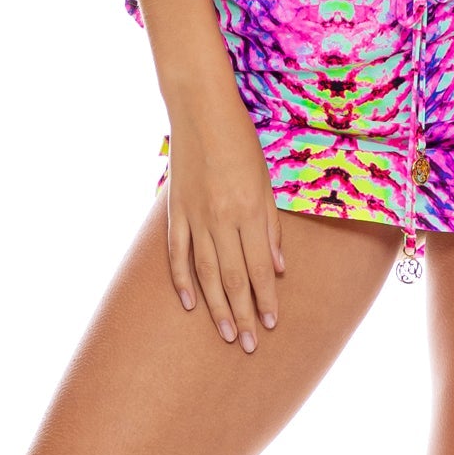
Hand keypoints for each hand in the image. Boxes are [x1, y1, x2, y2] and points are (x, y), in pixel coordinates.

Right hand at [163, 83, 285, 351]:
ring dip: (217, 307)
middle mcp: (221, 219)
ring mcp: (194, 217)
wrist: (200, 109)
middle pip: (233, 278)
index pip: (260, 268)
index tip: (272, 324)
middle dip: (244, 314)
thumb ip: (271, 226)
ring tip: (227, 335)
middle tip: (249, 345)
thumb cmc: (241, 139)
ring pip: (206, 274)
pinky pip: (177, 254)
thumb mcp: (266, 179)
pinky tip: (192, 304)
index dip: (266, 299)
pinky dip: (183, 281)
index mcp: (248, 210)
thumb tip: (278, 268)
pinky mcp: (175, 212)